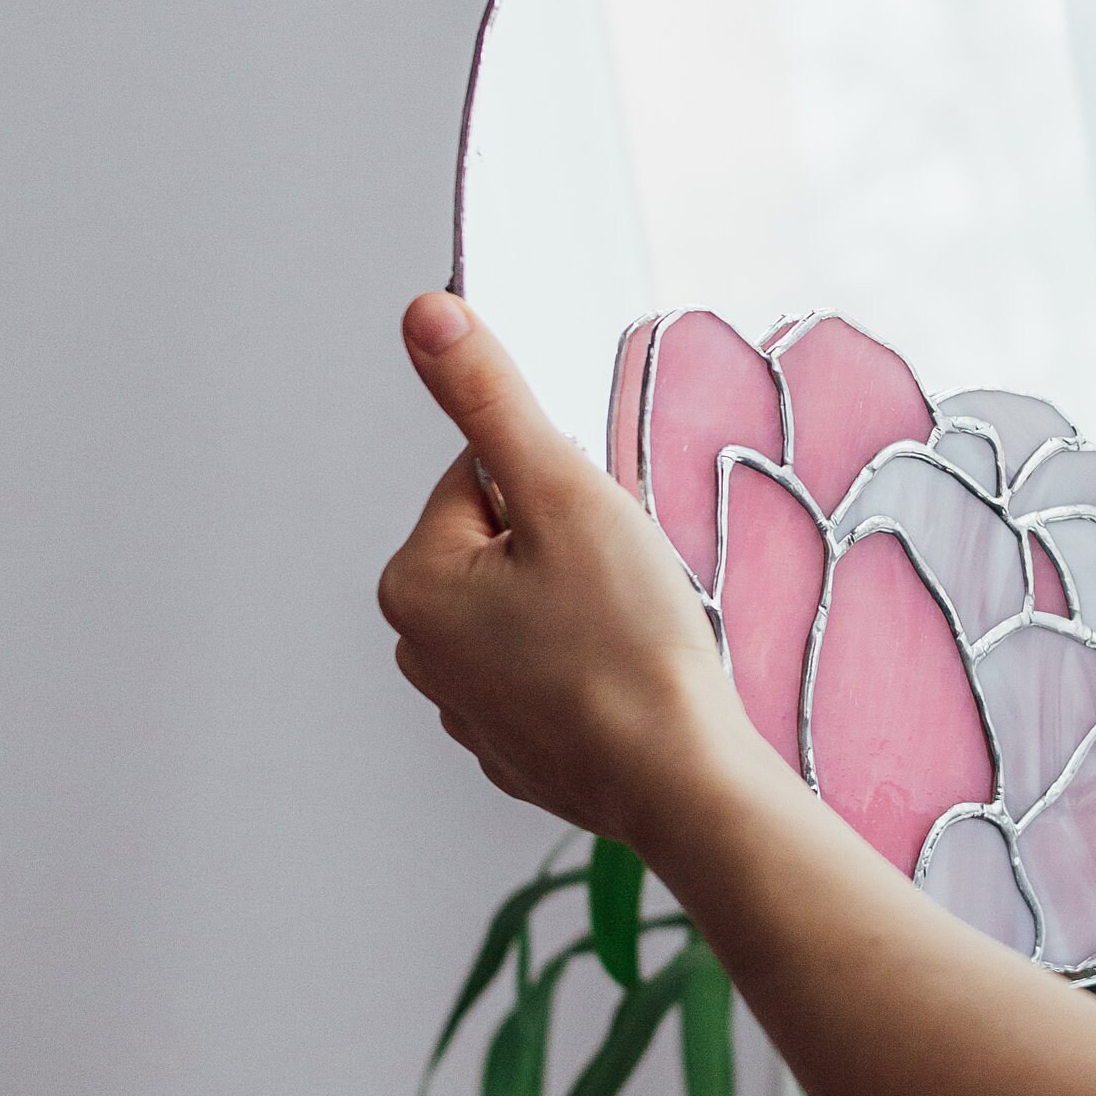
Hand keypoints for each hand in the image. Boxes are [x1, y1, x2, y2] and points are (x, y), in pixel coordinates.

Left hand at [377, 294, 751, 851]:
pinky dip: (590, 671)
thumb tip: (425, 314)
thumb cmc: (629, 643)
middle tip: (621, 587)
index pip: (484, 478)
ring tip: (628, 638)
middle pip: (504, 547)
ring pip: (532, 611)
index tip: (599, 534)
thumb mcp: (564, 494)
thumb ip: (491, 400)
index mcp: (415, 582)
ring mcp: (467, 711)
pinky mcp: (517, 753)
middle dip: (566, 549)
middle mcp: (420, 652)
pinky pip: (553, 676)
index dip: (559, 489)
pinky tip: (625, 684)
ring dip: (581, 609)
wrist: (680, 781)